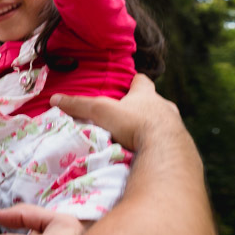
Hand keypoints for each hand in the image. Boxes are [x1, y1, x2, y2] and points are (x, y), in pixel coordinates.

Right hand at [50, 74, 181, 151]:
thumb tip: (54, 99)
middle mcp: (165, 107)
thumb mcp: (100, 112)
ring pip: (163, 123)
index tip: (127, 84)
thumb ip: (79, 105)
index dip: (134, 81)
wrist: (166, 152)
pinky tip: (148, 154)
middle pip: (154, 103)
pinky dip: (159, 146)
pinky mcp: (180, 147)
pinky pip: (169, 143)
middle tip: (129, 116)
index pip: (142, 81)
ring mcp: (175, 127)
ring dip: (152, 128)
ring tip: (137, 138)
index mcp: (147, 95)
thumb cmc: (134, 124)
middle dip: (143, 108)